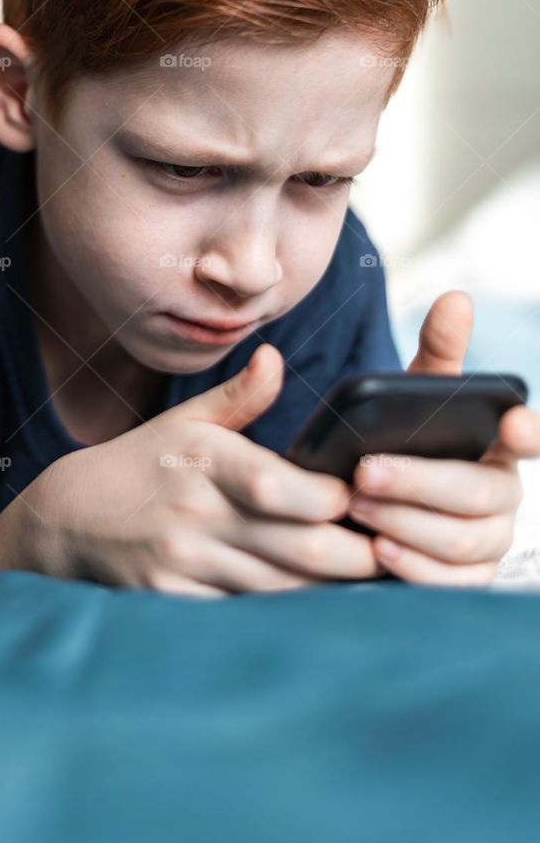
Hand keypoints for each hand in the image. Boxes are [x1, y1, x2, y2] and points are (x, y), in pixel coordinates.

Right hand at [23, 343, 379, 596]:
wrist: (69, 519)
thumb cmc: (142, 464)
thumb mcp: (185, 421)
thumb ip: (239, 397)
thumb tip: (273, 357)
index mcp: (204, 459)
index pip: (281, 488)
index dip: (335, 501)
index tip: (371, 499)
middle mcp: (195, 512)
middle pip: (296, 548)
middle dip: (356, 557)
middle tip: (394, 551)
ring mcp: (184, 563)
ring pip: (280, 588)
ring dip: (332, 590)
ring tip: (373, 580)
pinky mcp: (176, 601)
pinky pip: (246, 613)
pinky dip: (286, 613)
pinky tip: (319, 608)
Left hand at [347, 289, 535, 584]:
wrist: (369, 498)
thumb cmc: (402, 437)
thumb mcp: (413, 395)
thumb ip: (438, 352)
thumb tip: (455, 299)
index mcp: (502, 444)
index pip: (534, 438)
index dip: (531, 432)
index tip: (511, 421)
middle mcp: (505, 494)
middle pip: (479, 494)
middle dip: (420, 482)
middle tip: (363, 470)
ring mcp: (489, 541)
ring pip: (461, 540)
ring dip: (406, 522)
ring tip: (356, 505)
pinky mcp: (464, 580)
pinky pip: (448, 581)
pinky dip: (412, 566)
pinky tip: (378, 550)